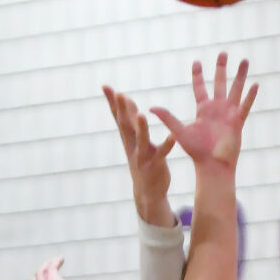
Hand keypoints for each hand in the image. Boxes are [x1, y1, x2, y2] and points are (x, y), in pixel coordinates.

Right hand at [102, 85, 174, 224]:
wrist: (147, 193)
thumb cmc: (142, 161)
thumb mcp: (133, 141)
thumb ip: (130, 121)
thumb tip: (124, 100)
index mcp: (128, 138)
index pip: (118, 117)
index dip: (111, 102)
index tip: (105, 86)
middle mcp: (132, 146)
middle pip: (126, 126)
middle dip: (123, 110)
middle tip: (119, 94)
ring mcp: (143, 156)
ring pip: (141, 140)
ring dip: (142, 128)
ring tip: (142, 115)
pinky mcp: (155, 165)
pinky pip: (162, 154)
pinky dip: (167, 144)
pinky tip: (173, 135)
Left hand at [150, 53, 256, 174]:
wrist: (211, 165)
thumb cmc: (196, 151)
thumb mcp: (179, 131)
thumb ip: (168, 118)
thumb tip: (151, 108)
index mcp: (203, 109)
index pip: (199, 87)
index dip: (198, 75)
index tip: (196, 61)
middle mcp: (217, 108)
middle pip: (220, 83)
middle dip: (221, 68)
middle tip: (223, 53)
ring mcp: (229, 114)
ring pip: (236, 90)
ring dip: (240, 76)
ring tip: (245, 61)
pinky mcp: (238, 122)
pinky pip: (245, 106)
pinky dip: (250, 96)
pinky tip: (256, 84)